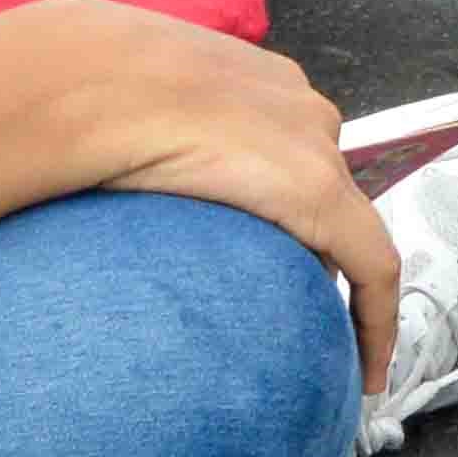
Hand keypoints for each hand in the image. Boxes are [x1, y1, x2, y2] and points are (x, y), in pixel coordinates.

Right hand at [42, 2, 395, 394]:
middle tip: (280, 306)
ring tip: (315, 341)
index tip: (277, 246)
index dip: (283, 200)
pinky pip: (373, 268)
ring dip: (330, 281)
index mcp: (251, 84)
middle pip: (319, 189)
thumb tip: (101, 184)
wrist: (94, 83)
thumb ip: (136, 143)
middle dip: (307, 247)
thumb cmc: (82, 95)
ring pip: (344, 227)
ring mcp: (315, 147)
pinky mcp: (322, 194)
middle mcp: (297, 108)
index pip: (286, 148)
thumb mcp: (117, 116)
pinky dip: (375, 320)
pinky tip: (366, 373)